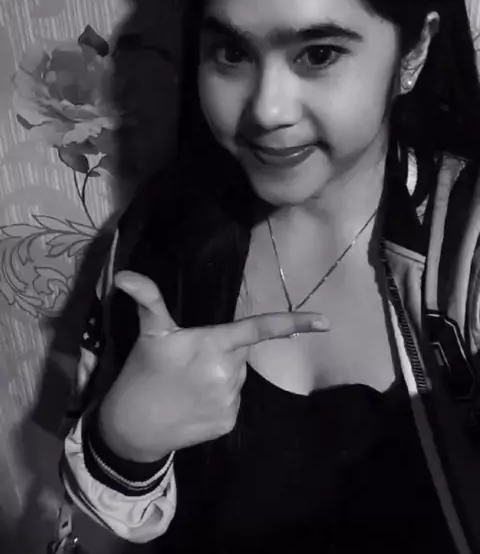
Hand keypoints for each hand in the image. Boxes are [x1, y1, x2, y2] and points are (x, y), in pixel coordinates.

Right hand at [98, 271, 328, 461]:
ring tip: (189, 382)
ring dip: (221, 374)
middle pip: (241, 351)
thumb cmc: (142, 373)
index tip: (325, 322)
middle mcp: (228, 372)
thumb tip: (124, 275)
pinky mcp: (229, 422)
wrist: (132, 428)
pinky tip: (194, 401)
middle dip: (224, 350)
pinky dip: (218, 398)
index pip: (259, 328)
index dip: (293, 322)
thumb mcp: (149, 333)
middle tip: (191, 358)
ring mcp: (230, 400)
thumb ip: (148, 299)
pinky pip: (232, 401)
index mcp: (214, 344)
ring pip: (237, 376)